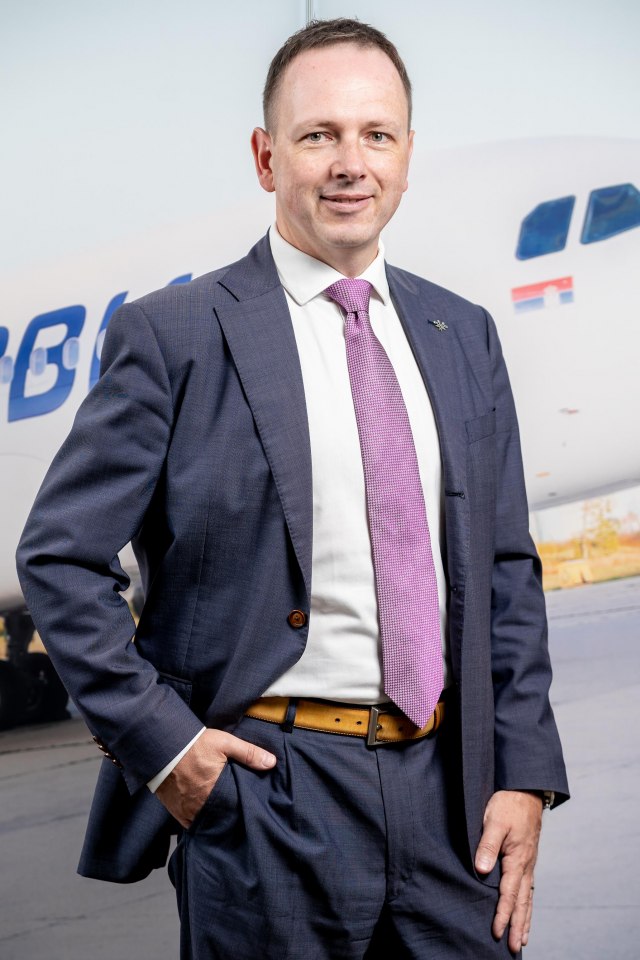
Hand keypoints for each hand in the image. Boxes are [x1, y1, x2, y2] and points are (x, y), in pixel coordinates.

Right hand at [156, 728, 275, 828]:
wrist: (163, 747)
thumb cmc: (195, 745)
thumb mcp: (225, 743)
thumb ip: (248, 753)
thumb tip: (271, 763)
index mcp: (217, 791)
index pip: (236, 809)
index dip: (243, 810)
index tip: (251, 808)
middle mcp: (202, 805)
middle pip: (222, 817)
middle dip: (230, 815)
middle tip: (238, 812)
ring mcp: (188, 811)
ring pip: (207, 822)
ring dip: (214, 819)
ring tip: (223, 814)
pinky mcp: (176, 812)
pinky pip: (191, 823)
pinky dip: (199, 820)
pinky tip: (206, 814)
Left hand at [475, 789, 542, 952]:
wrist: (526, 789)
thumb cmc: (508, 804)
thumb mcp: (494, 820)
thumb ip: (487, 845)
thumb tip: (481, 869)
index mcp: (517, 858)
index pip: (508, 892)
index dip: (502, 913)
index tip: (496, 931)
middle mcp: (526, 865)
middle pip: (521, 901)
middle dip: (516, 925)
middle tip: (513, 947)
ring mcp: (529, 863)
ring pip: (527, 897)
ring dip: (524, 918)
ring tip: (522, 939)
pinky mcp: (527, 858)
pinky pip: (529, 887)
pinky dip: (527, 903)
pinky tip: (525, 910)